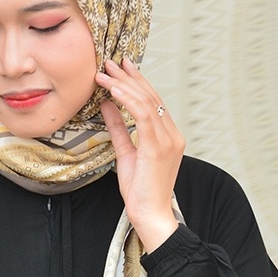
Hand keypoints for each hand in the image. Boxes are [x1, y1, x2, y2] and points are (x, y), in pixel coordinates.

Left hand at [97, 56, 184, 252]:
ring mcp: (169, 140)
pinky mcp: (159, 146)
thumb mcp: (125, 154)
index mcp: (168, 136)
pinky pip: (144, 115)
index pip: (153, 101)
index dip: (137, 81)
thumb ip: (118, 129)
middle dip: (129, 77)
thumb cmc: (140, 191)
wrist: (150, 215)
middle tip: (110, 62)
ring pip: (147, 102)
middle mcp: (173, 134)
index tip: (121, 67)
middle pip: (151, 97)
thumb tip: (106, 106)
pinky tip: (113, 90)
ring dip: (124, 85)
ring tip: (105, 73)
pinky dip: (127, 100)